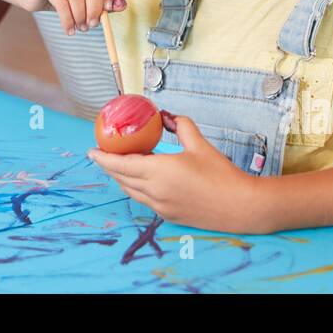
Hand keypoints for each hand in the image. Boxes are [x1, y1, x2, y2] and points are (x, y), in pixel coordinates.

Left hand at [88, 113, 263, 232]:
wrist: (240, 207)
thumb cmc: (221, 174)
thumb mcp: (199, 144)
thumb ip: (181, 126)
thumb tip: (166, 115)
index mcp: (159, 172)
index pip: (120, 164)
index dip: (103, 158)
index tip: (91, 150)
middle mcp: (155, 192)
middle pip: (121, 178)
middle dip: (109, 167)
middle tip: (102, 155)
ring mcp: (161, 207)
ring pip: (131, 191)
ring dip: (121, 178)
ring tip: (119, 165)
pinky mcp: (169, 216)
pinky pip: (144, 200)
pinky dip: (136, 188)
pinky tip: (142, 180)